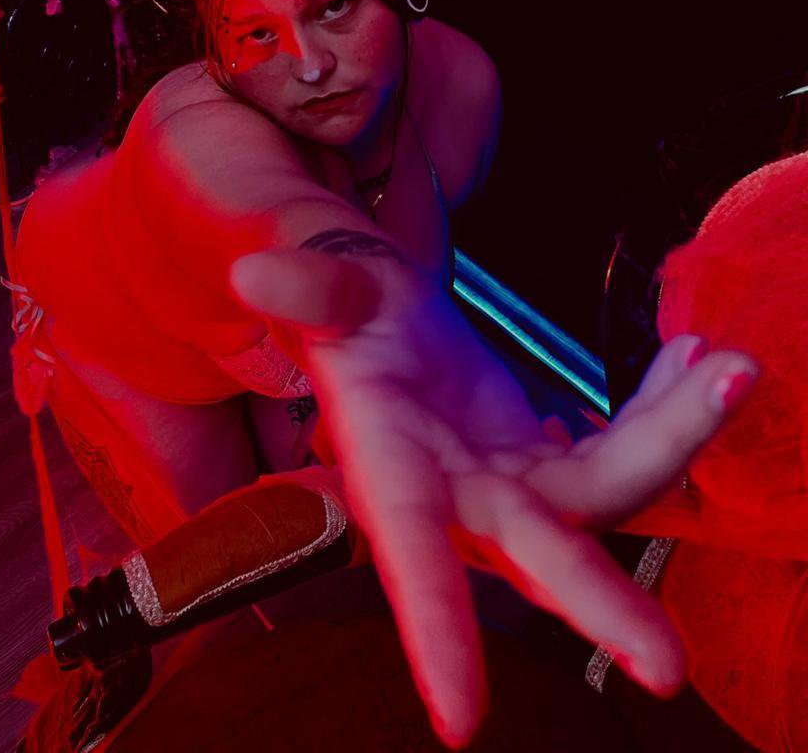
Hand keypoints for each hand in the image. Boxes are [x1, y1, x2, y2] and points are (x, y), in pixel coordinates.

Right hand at [231, 247, 757, 748]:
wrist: (390, 323)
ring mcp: (514, 481)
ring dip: (676, 435)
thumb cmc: (349, 310)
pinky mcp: (550, 461)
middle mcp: (460, 494)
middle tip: (670, 670)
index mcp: (393, 465)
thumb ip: (308, 289)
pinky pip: (626, 445)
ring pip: (610, 484)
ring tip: (724, 363)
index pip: (409, 550)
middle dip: (603, 606)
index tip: (461, 721)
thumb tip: (255, 273)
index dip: (433, 628)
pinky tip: (691, 363)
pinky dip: (665, 409)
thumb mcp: (330, 292)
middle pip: (538, 554)